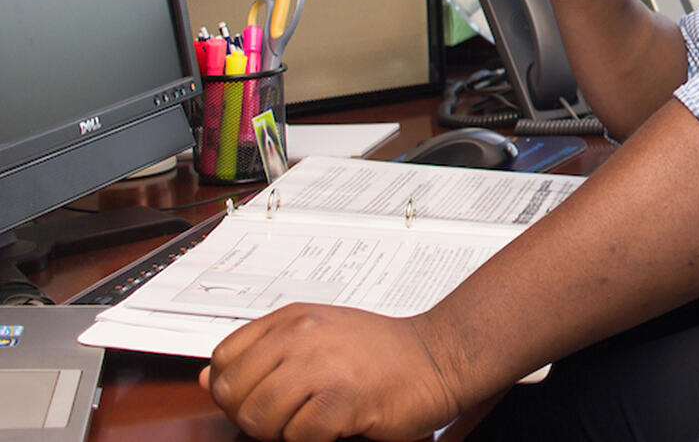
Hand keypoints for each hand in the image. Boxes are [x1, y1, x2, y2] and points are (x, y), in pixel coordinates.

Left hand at [200, 305, 461, 441]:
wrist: (439, 358)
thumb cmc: (382, 353)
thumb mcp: (318, 337)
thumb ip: (263, 353)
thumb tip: (208, 378)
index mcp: (291, 319)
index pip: (224, 359)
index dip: (235, 389)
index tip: (263, 397)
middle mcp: (301, 336)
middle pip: (235, 395)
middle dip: (257, 416)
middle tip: (294, 415)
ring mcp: (321, 366)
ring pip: (259, 418)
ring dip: (283, 432)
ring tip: (315, 419)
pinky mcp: (341, 399)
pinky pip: (298, 436)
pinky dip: (314, 440)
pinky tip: (339, 422)